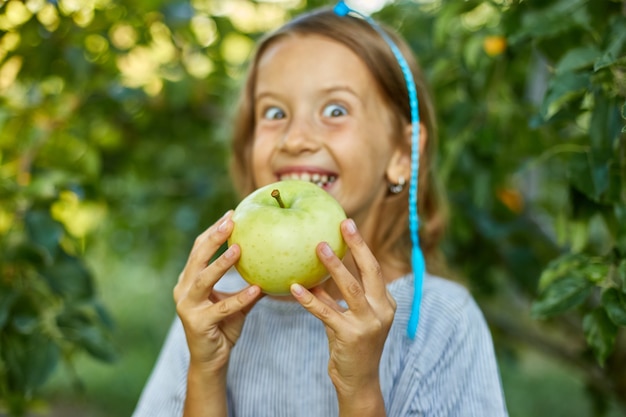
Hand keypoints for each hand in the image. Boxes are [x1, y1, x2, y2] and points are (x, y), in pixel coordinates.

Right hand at [174, 210, 262, 375]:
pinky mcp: (198, 323)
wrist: (211, 359)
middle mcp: (183, 289)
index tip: (232, 214)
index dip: (214, 230)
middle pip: (197, 257)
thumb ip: (248, 282)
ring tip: (239, 249)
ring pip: (203, 280)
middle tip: (231, 222)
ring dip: (221, 263)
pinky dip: (239, 298)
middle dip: (214, 237)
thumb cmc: (223, 326)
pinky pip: (222, 308)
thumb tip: (274, 263)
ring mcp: (188, 306)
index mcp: (189, 279)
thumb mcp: (236, 301)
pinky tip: (256, 289)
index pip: (199, 248)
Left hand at [290, 218, 395, 413]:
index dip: (361, 245)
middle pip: (371, 270)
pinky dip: (310, 299)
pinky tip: (294, 288)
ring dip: (334, 266)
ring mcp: (369, 323)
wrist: (359, 381)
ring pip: (351, 288)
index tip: (347, 224)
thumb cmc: (351, 346)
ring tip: (318, 246)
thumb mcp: (348, 318)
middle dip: (358, 245)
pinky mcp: (351, 336)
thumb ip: (335, 297)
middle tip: (343, 224)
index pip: (373, 268)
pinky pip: (326, 312)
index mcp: (386, 303)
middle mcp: (382, 310)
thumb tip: (313, 275)